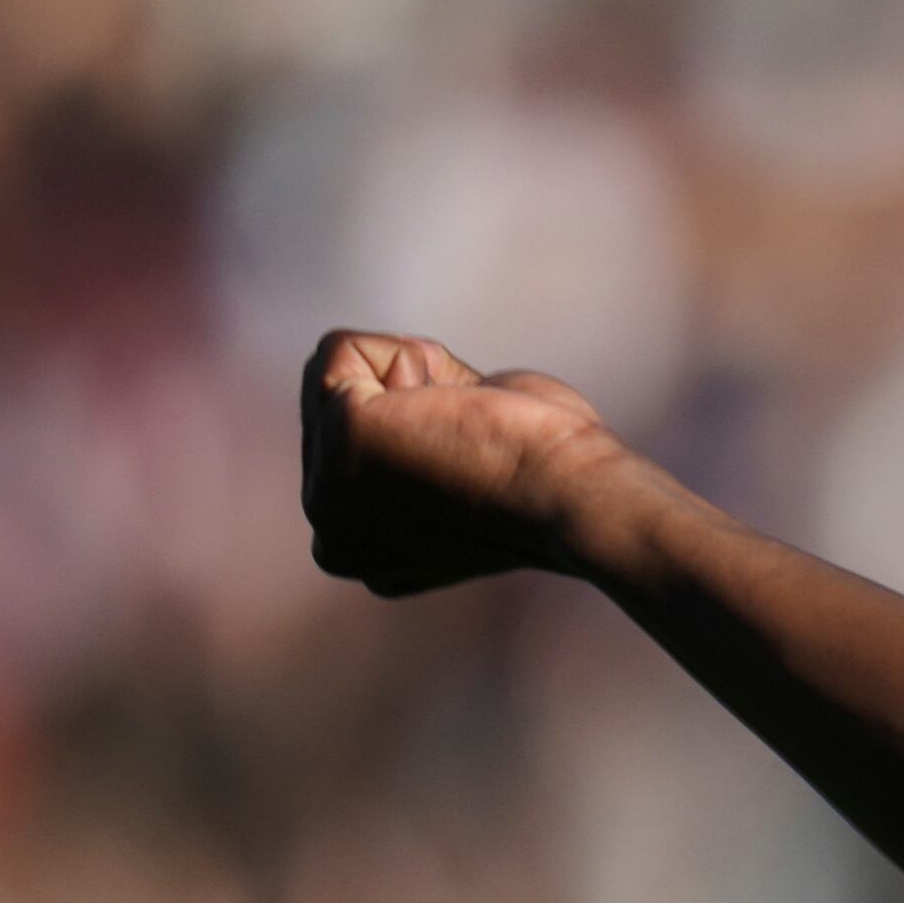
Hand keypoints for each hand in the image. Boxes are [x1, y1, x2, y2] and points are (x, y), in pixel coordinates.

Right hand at [299, 329, 638, 596]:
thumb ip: (414, 448)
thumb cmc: (550, 474)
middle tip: (471, 441)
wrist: (577, 498)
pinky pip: (342, 349)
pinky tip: (453, 404)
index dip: (415, 425)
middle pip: (330, 408)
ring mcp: (326, 492)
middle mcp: (332, 537)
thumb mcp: (461, 469)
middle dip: (405, 398)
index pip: (345, 446)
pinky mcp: (341, 437)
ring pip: (333, 373)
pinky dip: (409, 354)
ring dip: (412, 376)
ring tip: (462, 426)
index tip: (473, 464)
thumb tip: (401, 390)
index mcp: (358, 554)